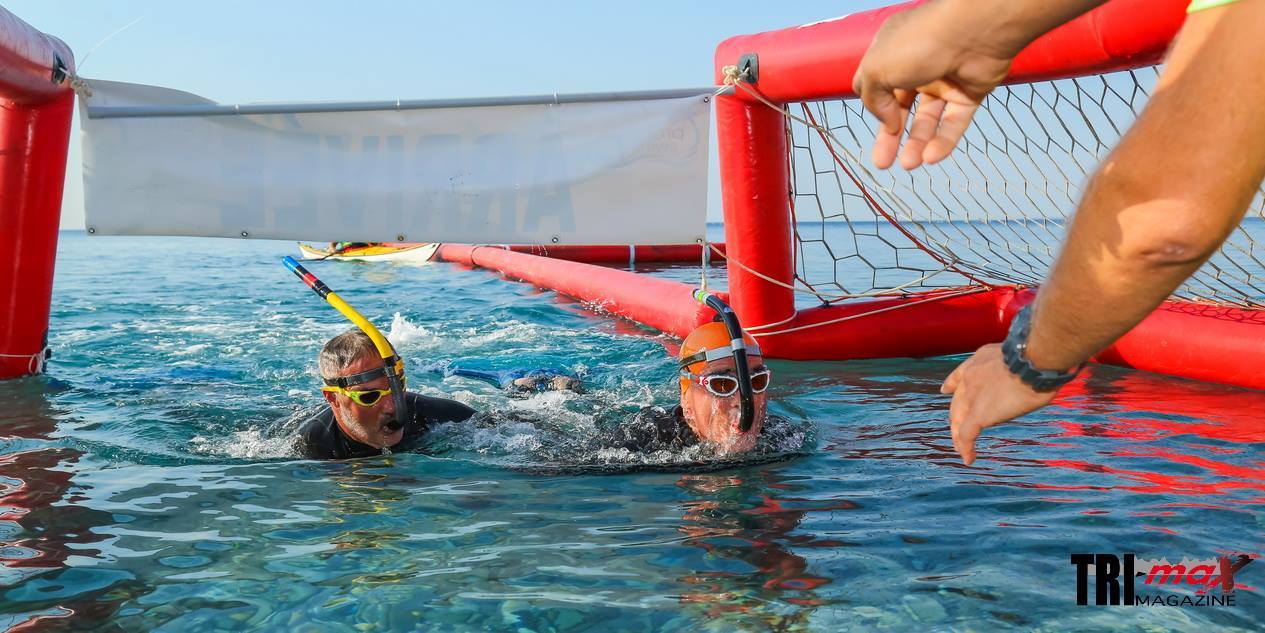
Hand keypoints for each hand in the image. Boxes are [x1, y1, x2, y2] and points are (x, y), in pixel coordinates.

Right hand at [852, 6, 1014, 169]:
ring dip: (917, 143)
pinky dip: (943, 141)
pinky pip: (954, 122)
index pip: (877, 85)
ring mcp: (945, 80)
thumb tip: (887, 122)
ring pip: (927, 120)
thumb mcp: (876, 70)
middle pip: (901, 109)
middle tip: (883, 164)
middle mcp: (918, 66)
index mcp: (893, 54)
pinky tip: (932, 157)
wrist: (974, 32)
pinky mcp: (969, 93)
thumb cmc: (920, 42)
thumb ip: (871, 99)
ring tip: (909, 165)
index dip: (874, 106)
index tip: (876, 120)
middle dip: (891, 138)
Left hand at [940, 344, 1057, 464]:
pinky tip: (968, 458)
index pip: (959, 376)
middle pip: (957, 402)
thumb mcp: (1019, 358)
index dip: (951, 384)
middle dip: (956, 416)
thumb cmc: (1036, 357)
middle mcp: (970, 378)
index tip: (945, 390)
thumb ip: (1014, 368)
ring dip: (958, 435)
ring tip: (960, 449)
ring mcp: (972, 397)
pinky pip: (967, 435)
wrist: (1030, 362)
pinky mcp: (979, 414)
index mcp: (978, 362)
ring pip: (958, 419)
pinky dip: (966, 447)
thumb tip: (1026, 376)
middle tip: (956, 428)